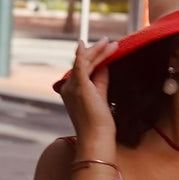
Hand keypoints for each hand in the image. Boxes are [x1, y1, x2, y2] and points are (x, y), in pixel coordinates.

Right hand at [53, 40, 115, 156]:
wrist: (96, 136)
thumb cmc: (99, 123)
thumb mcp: (100, 96)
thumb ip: (101, 80)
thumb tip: (105, 64)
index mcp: (71, 90)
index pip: (83, 68)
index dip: (95, 57)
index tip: (106, 49)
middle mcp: (68, 87)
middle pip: (83, 63)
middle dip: (97, 51)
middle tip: (110, 42)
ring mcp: (72, 87)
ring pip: (84, 62)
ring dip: (98, 51)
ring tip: (110, 43)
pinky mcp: (79, 87)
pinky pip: (79, 66)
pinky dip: (81, 54)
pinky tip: (83, 44)